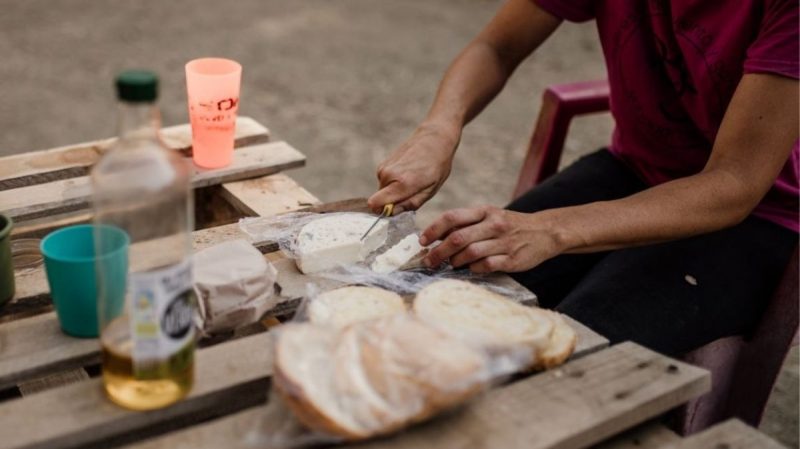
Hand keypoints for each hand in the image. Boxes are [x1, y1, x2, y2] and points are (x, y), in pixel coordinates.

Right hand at [367, 122, 459, 211]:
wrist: (434, 138)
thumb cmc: (437, 165)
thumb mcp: (430, 190)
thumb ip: (410, 203)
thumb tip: (392, 212)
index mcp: (401, 183)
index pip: (375, 204)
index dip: (385, 211)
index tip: (398, 209)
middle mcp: (388, 175)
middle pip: (380, 200)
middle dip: (393, 202)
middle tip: (412, 192)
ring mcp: (384, 168)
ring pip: (382, 191)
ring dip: (394, 191)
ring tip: (412, 181)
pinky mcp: (383, 164)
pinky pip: (384, 182)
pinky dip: (394, 182)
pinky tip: (408, 173)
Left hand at [420, 206, 565, 272]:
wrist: (545, 232)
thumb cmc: (510, 225)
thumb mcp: (489, 216)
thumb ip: (466, 224)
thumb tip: (436, 236)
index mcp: (485, 211)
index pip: (453, 217)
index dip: (434, 229)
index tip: (423, 241)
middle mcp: (494, 224)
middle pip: (458, 238)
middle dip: (438, 251)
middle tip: (429, 261)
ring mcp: (504, 242)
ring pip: (470, 253)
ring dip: (455, 262)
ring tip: (451, 264)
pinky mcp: (512, 260)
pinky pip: (485, 265)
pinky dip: (473, 269)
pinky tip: (471, 268)